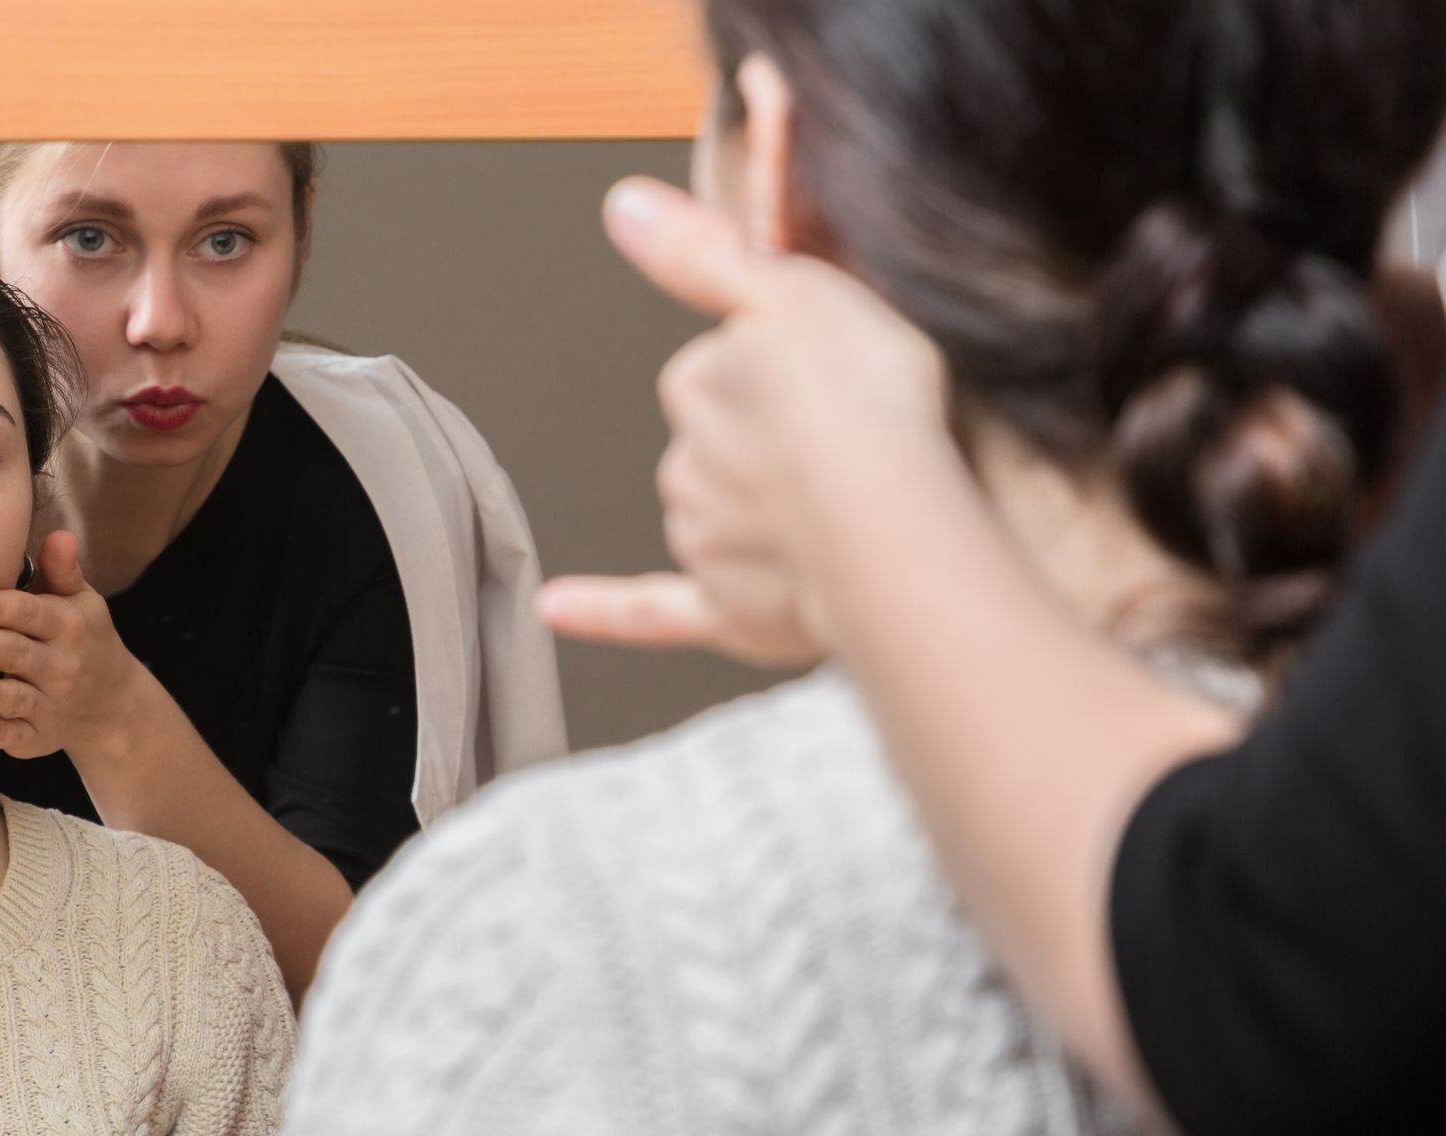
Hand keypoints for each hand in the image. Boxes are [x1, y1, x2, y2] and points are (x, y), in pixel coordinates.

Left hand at [0, 530, 146, 760]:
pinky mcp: (40, 736)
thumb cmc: (82, 638)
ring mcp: (52, 704)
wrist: (113, 703)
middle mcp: (62, 666)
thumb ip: (62, 571)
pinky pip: (21, 737)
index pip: (30, 613)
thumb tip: (59, 535)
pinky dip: (5, 734)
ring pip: (20, 699)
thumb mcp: (81, 602)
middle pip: (18, 653)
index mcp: (68, 626)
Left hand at [543, 177, 949, 663]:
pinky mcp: (729, 612)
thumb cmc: (866, 406)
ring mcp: (705, 542)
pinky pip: (651, 612)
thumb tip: (623, 207)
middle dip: (775, 446)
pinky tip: (557, 607)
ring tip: (844, 512)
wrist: (894, 529)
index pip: (718, 367)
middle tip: (851, 446)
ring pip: (714, 521)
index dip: (779, 369)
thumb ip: (701, 250)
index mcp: (700, 384)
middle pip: (719, 446)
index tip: (827, 376)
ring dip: (760, 517)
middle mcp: (688, 466)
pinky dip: (602, 611)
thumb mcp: (790, 287)